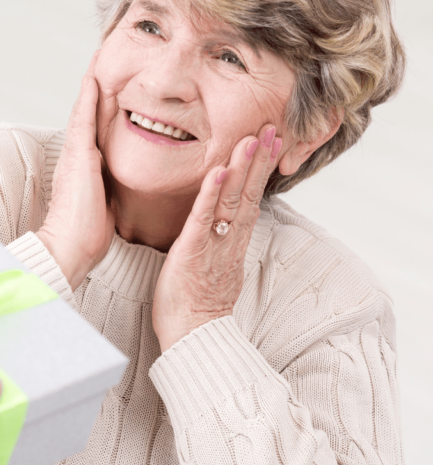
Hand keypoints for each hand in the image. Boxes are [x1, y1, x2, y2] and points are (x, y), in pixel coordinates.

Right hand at [36, 53, 115, 289]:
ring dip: (92, 83)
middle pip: (88, 114)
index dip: (101, 108)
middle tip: (102, 60)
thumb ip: (111, 192)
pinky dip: (88, 95)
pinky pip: (84, 118)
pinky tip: (94, 75)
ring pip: (85, 110)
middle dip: (95, 88)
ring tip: (98, 57)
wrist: (69, 246)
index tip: (110, 88)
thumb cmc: (86, 235)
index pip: (95, 131)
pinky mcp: (79, 155)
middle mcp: (78, 155)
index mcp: (86, 167)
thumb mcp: (106, 206)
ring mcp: (76, 153)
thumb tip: (121, 192)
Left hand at [152, 125, 282, 352]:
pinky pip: (203, 218)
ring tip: (252, 139)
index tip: (270, 142)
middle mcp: (229, 240)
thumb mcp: (215, 267)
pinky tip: (219, 172)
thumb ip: (221, 243)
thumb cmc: (196, 304)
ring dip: (242, 168)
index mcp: (233, 242)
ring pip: (232, 201)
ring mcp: (214, 245)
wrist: (193, 336)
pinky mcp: (193, 251)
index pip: (250, 198)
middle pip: (249, 193)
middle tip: (271, 128)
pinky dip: (211, 194)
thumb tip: (224, 227)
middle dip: (259, 160)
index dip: (260, 170)